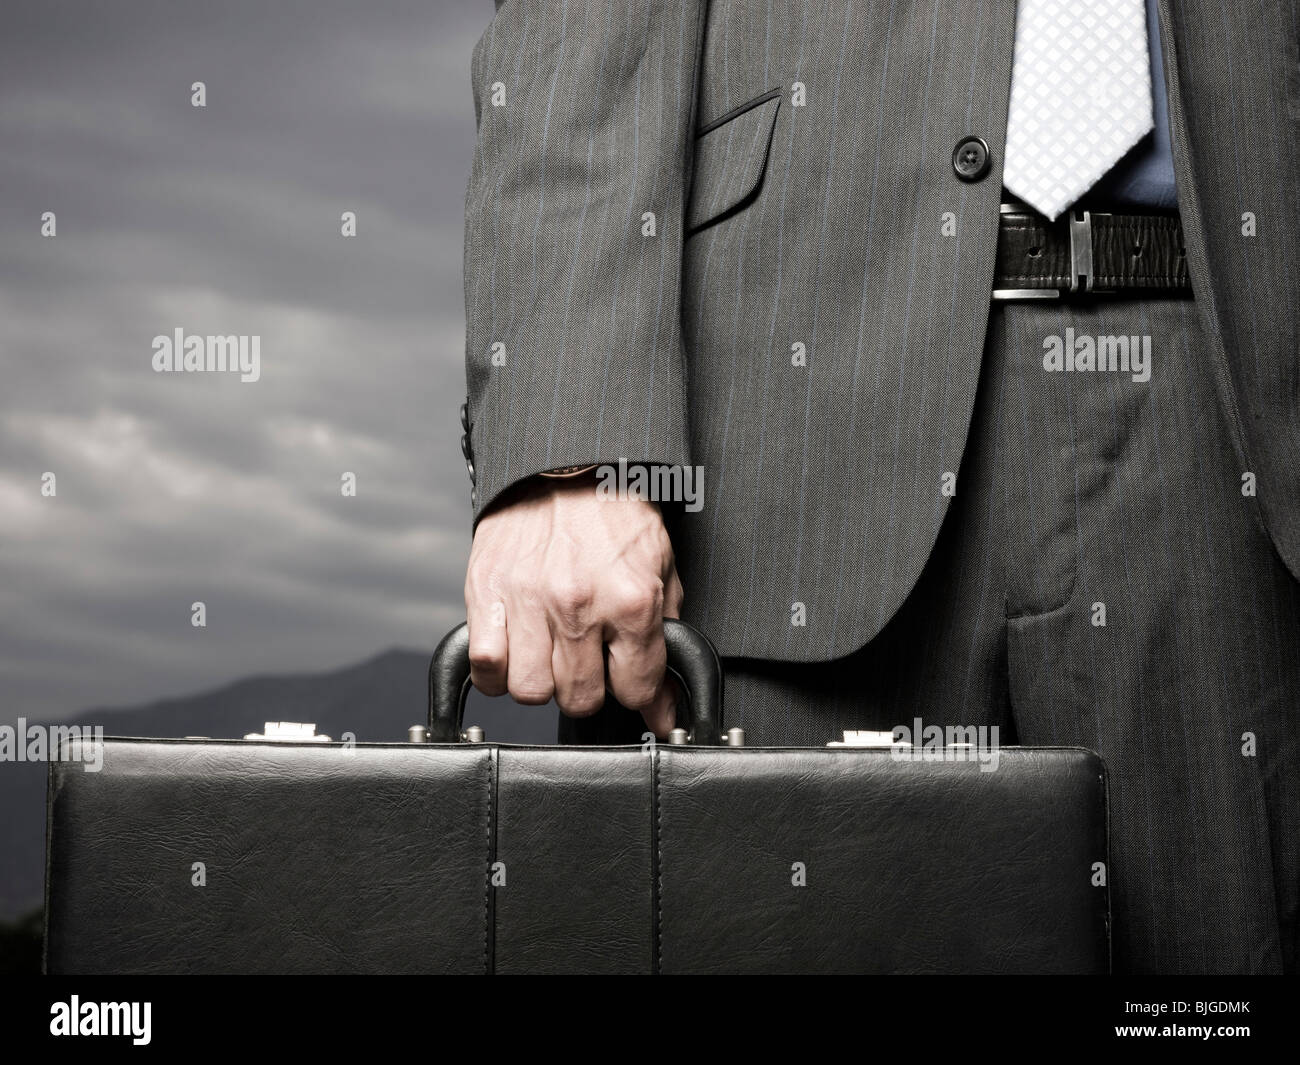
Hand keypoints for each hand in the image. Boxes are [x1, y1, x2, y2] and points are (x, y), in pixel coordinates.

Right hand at [464, 470, 683, 735]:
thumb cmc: (616, 514)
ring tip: (551, 655)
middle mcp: (579, 605)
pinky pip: (487, 666)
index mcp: (631, 601)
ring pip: (531, 691)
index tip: (628, 680)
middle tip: (589, 661)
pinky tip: (515, 654)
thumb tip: (663, 706)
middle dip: (588, 687)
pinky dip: (498, 673)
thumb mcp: (661, 571)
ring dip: (543, 681)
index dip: (636, 690)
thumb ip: (665, 640)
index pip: (635, 690)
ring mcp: (529, 601)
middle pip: (580, 698)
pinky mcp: (488, 592)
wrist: (568, 462)